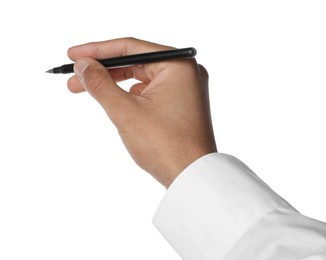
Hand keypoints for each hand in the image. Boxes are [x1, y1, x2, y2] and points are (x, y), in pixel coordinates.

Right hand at [67, 37, 216, 187]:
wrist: (192, 178)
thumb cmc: (166, 145)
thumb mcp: (125, 111)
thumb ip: (100, 83)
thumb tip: (83, 64)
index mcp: (179, 65)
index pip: (131, 48)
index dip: (97, 50)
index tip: (72, 55)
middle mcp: (186, 72)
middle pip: (136, 62)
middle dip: (103, 70)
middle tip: (74, 77)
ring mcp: (186, 89)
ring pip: (141, 78)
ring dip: (114, 83)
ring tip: (86, 90)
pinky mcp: (182, 105)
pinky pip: (150, 92)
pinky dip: (130, 95)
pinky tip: (114, 102)